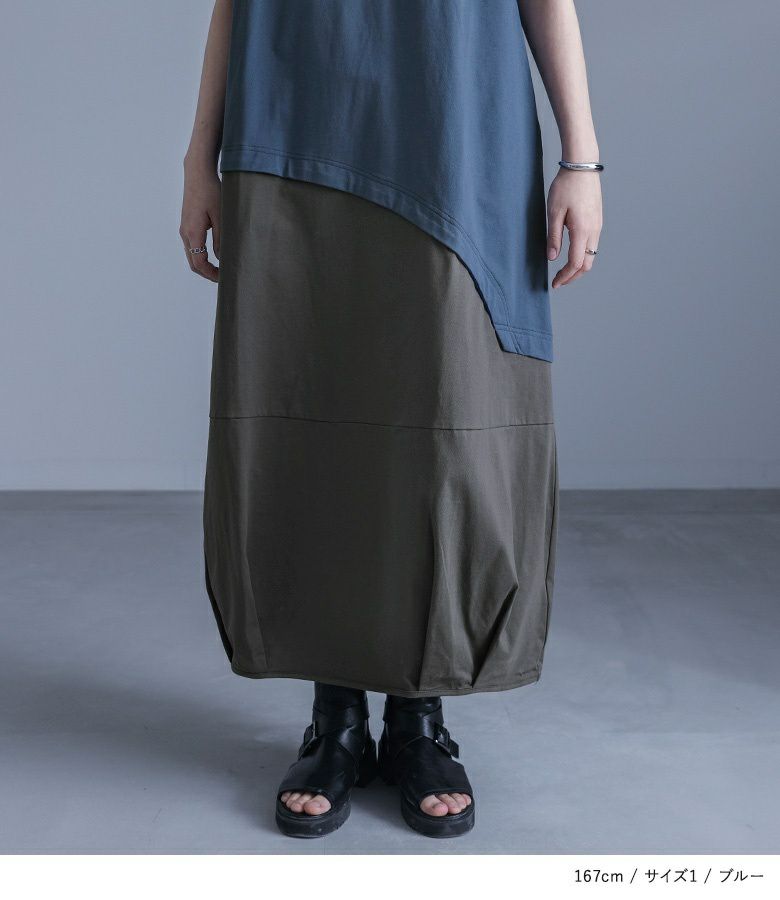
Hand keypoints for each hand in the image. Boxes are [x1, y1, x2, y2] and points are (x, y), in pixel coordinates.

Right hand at [179, 161, 221, 282]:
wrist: (197, 173)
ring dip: (204, 265)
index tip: (224, 278)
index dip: (211, 274)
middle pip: (193, 263)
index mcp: (193, 233)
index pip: (199, 263)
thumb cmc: (211, 191)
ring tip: (221, 268)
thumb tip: (222, 259)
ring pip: (191, 255)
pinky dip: (201, 255)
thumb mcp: (221, 216)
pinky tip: (214, 255)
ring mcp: (184, 229)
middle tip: (224, 277)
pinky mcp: (186, 224)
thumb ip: (221, 239)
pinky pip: (191, 246)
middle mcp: (185, 233)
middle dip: (207, 273)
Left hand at [546, 168, 602, 287]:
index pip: (576, 263)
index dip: (565, 276)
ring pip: (592, 255)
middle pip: (587, 264)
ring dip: (579, 266)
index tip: (555, 284)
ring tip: (564, 270)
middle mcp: (594, 231)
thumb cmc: (566, 186)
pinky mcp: (597, 220)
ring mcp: (598, 226)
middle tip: (559, 281)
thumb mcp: (554, 212)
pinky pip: (593, 245)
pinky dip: (583, 255)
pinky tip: (572, 254)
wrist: (582, 166)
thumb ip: (553, 237)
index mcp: (582, 230)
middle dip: (573, 276)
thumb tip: (552, 258)